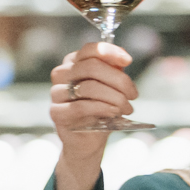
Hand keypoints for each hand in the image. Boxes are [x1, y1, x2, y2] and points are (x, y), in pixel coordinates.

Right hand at [49, 41, 138, 189]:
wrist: (89, 140)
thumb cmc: (101, 111)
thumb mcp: (112, 87)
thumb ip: (115, 70)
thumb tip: (123, 58)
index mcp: (74, 63)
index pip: (90, 49)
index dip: (111, 52)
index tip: (128, 61)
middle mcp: (61, 74)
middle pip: (92, 67)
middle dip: (119, 80)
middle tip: (133, 94)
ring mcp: (56, 93)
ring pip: (88, 86)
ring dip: (115, 97)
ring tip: (127, 108)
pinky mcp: (56, 113)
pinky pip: (81, 106)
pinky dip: (103, 108)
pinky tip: (114, 113)